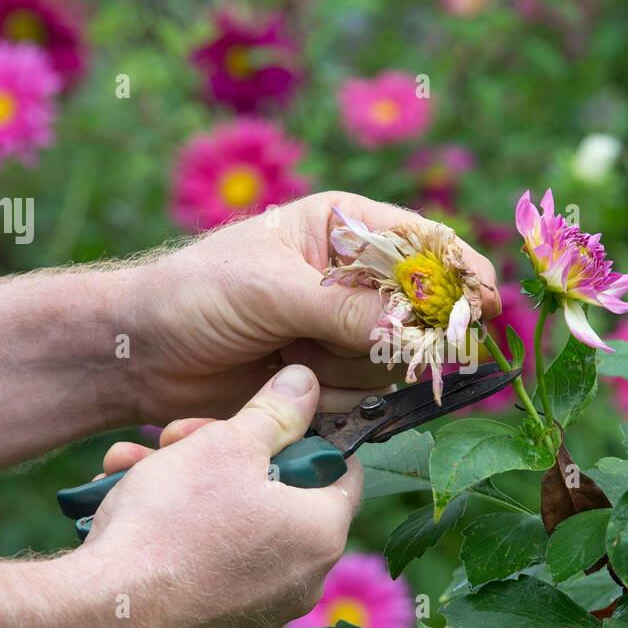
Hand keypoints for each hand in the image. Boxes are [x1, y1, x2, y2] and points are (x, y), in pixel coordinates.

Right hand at [76, 364, 361, 627]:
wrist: (110, 612)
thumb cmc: (174, 522)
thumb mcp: (227, 445)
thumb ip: (275, 412)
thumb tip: (306, 384)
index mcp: (323, 531)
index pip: (340, 469)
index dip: (303, 433)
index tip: (264, 420)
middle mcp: (305, 578)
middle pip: (279, 494)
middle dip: (225, 455)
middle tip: (182, 437)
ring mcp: (263, 608)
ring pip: (235, 524)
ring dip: (189, 487)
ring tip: (136, 466)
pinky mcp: (220, 626)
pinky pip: (210, 563)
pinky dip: (179, 532)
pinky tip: (130, 508)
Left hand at [129, 191, 500, 424]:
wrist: (141, 355)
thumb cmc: (197, 295)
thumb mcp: (272, 291)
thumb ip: (346, 313)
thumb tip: (413, 336)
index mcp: (343, 229)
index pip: (424, 245)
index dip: (460, 275)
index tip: (485, 304)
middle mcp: (352, 281)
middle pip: (421, 315)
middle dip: (394, 339)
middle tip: (355, 345)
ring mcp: (342, 333)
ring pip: (393, 365)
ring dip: (345, 371)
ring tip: (288, 356)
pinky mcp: (327, 379)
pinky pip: (363, 398)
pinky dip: (329, 399)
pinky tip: (285, 380)